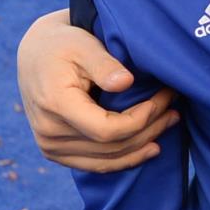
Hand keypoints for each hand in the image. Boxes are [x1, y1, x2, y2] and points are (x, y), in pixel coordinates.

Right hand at [16, 8, 178, 170]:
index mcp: (55, 105)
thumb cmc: (63, 44)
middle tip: (174, 109)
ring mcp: (50, 146)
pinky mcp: (54, 152)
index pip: (107, 130)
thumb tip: (126, 82)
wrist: (35, 55)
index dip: (141, 120)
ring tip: (169, 124)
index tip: (163, 100)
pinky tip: (148, 147)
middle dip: (149, 129)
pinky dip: (124, 158)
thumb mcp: (83, 44)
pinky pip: (94, 164)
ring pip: (106, 160)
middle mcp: (49, 132)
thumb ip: (104, 64)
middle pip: (111, 147)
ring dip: (141, 146)